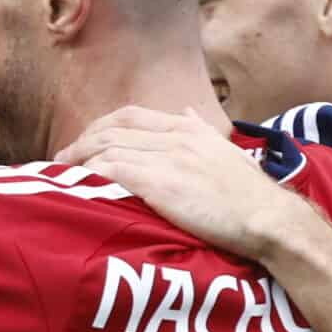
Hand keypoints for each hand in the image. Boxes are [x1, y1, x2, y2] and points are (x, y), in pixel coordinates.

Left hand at [56, 107, 304, 260]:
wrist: (269, 219)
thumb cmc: (251, 195)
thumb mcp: (226, 151)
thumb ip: (202, 130)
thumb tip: (187, 112)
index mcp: (188, 128)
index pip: (131, 115)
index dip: (100, 126)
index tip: (84, 141)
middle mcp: (175, 137)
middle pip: (113, 130)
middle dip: (82, 143)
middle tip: (62, 159)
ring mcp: (168, 159)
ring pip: (108, 149)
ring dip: (80, 161)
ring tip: (62, 176)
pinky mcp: (162, 184)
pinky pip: (114, 171)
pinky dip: (91, 176)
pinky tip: (79, 186)